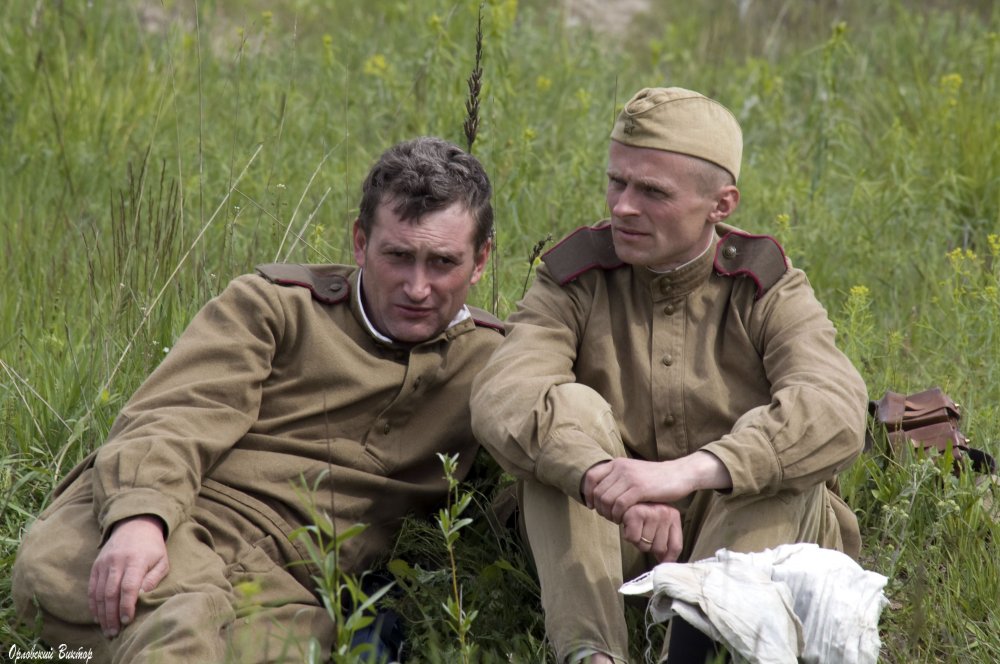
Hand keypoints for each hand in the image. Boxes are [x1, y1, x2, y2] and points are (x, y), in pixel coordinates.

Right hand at [88, 515, 168, 637]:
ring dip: (102, 614)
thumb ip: (154, 579)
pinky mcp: (96, 565)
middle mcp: (117, 561)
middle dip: (112, 615)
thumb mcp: (162, 560)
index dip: (126, 606)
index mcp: (136, 560)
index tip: (127, 621)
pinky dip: (94, 604)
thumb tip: (143, 597)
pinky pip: (92, 588)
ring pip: (99, 593)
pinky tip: (98, 616)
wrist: (135, 524)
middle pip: (111, 593)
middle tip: (114, 633)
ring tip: (107, 629)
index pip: (128, 587)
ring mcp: (104, 563)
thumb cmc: (152, 547)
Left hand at [582, 452, 731, 523]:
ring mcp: (630, 477)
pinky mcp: (640, 488)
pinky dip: (618, 515)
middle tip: (608, 516)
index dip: (587, 493)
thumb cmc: (655, 479)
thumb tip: (598, 493)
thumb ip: (617, 479)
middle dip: (600, 508)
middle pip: (597, 491)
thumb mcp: (633, 473)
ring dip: (609, 513)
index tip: (592, 505)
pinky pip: (619, 505)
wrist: (679, 474)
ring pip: (606, 499)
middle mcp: (621, 468)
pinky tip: (624, 519)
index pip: (590, 477)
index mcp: (617, 463)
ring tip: (617, 519)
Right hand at [621, 502, 683, 562]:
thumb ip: (665, 541)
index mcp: (673, 516)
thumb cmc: (642, 511)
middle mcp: (665, 513)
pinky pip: (633, 538)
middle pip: (659, 548)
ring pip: (645, 545)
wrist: (625, 496)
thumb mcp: (658, 523)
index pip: (676, 546)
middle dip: (648, 545)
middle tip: (642, 533)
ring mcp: (652, 513)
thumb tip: (664, 561)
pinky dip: (628, 536)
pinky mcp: (636, 514)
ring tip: (635, 528)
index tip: (661, 561)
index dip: (668, 558)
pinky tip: (628, 525)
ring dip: (637, 541)